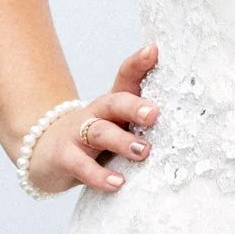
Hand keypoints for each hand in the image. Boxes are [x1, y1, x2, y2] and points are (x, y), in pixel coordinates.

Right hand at [23, 43, 162, 195]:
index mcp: (113, 103)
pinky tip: (117, 182)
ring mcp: (77, 134)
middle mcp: (96, 113)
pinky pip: (82, 166)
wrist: (43, 152)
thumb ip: (144, 122)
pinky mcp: (64, 158)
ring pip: (100, 133)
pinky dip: (100, 175)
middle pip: (114, 102)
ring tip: (143, 152)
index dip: (138, 63)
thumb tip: (191, 122)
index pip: (126, 77)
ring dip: (122, 141)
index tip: (154, 51)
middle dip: (134, 106)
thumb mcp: (117, 126)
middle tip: (155, 115)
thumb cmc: (93, 139)